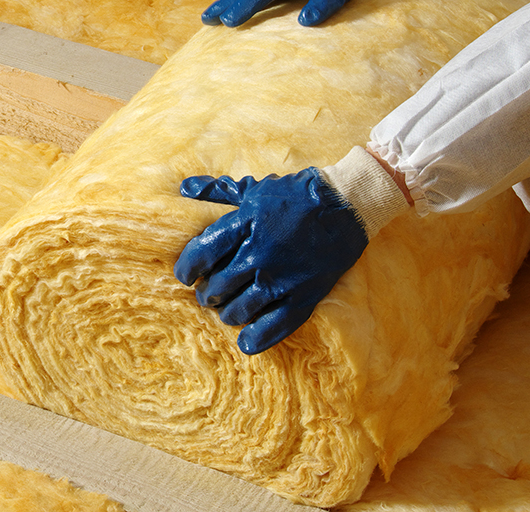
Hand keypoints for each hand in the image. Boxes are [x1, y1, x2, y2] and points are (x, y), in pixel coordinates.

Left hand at [174, 169, 369, 353]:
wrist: (344, 206)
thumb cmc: (294, 196)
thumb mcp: (253, 189)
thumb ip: (217, 191)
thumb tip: (185, 187)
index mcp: (244, 225)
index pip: (201, 255)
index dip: (186, 269)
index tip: (186, 275)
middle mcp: (259, 254)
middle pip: (217, 287)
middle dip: (206, 294)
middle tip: (209, 293)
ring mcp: (281, 279)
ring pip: (238, 310)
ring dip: (226, 313)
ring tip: (227, 309)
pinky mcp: (303, 297)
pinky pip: (273, 327)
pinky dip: (255, 339)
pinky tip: (245, 341)